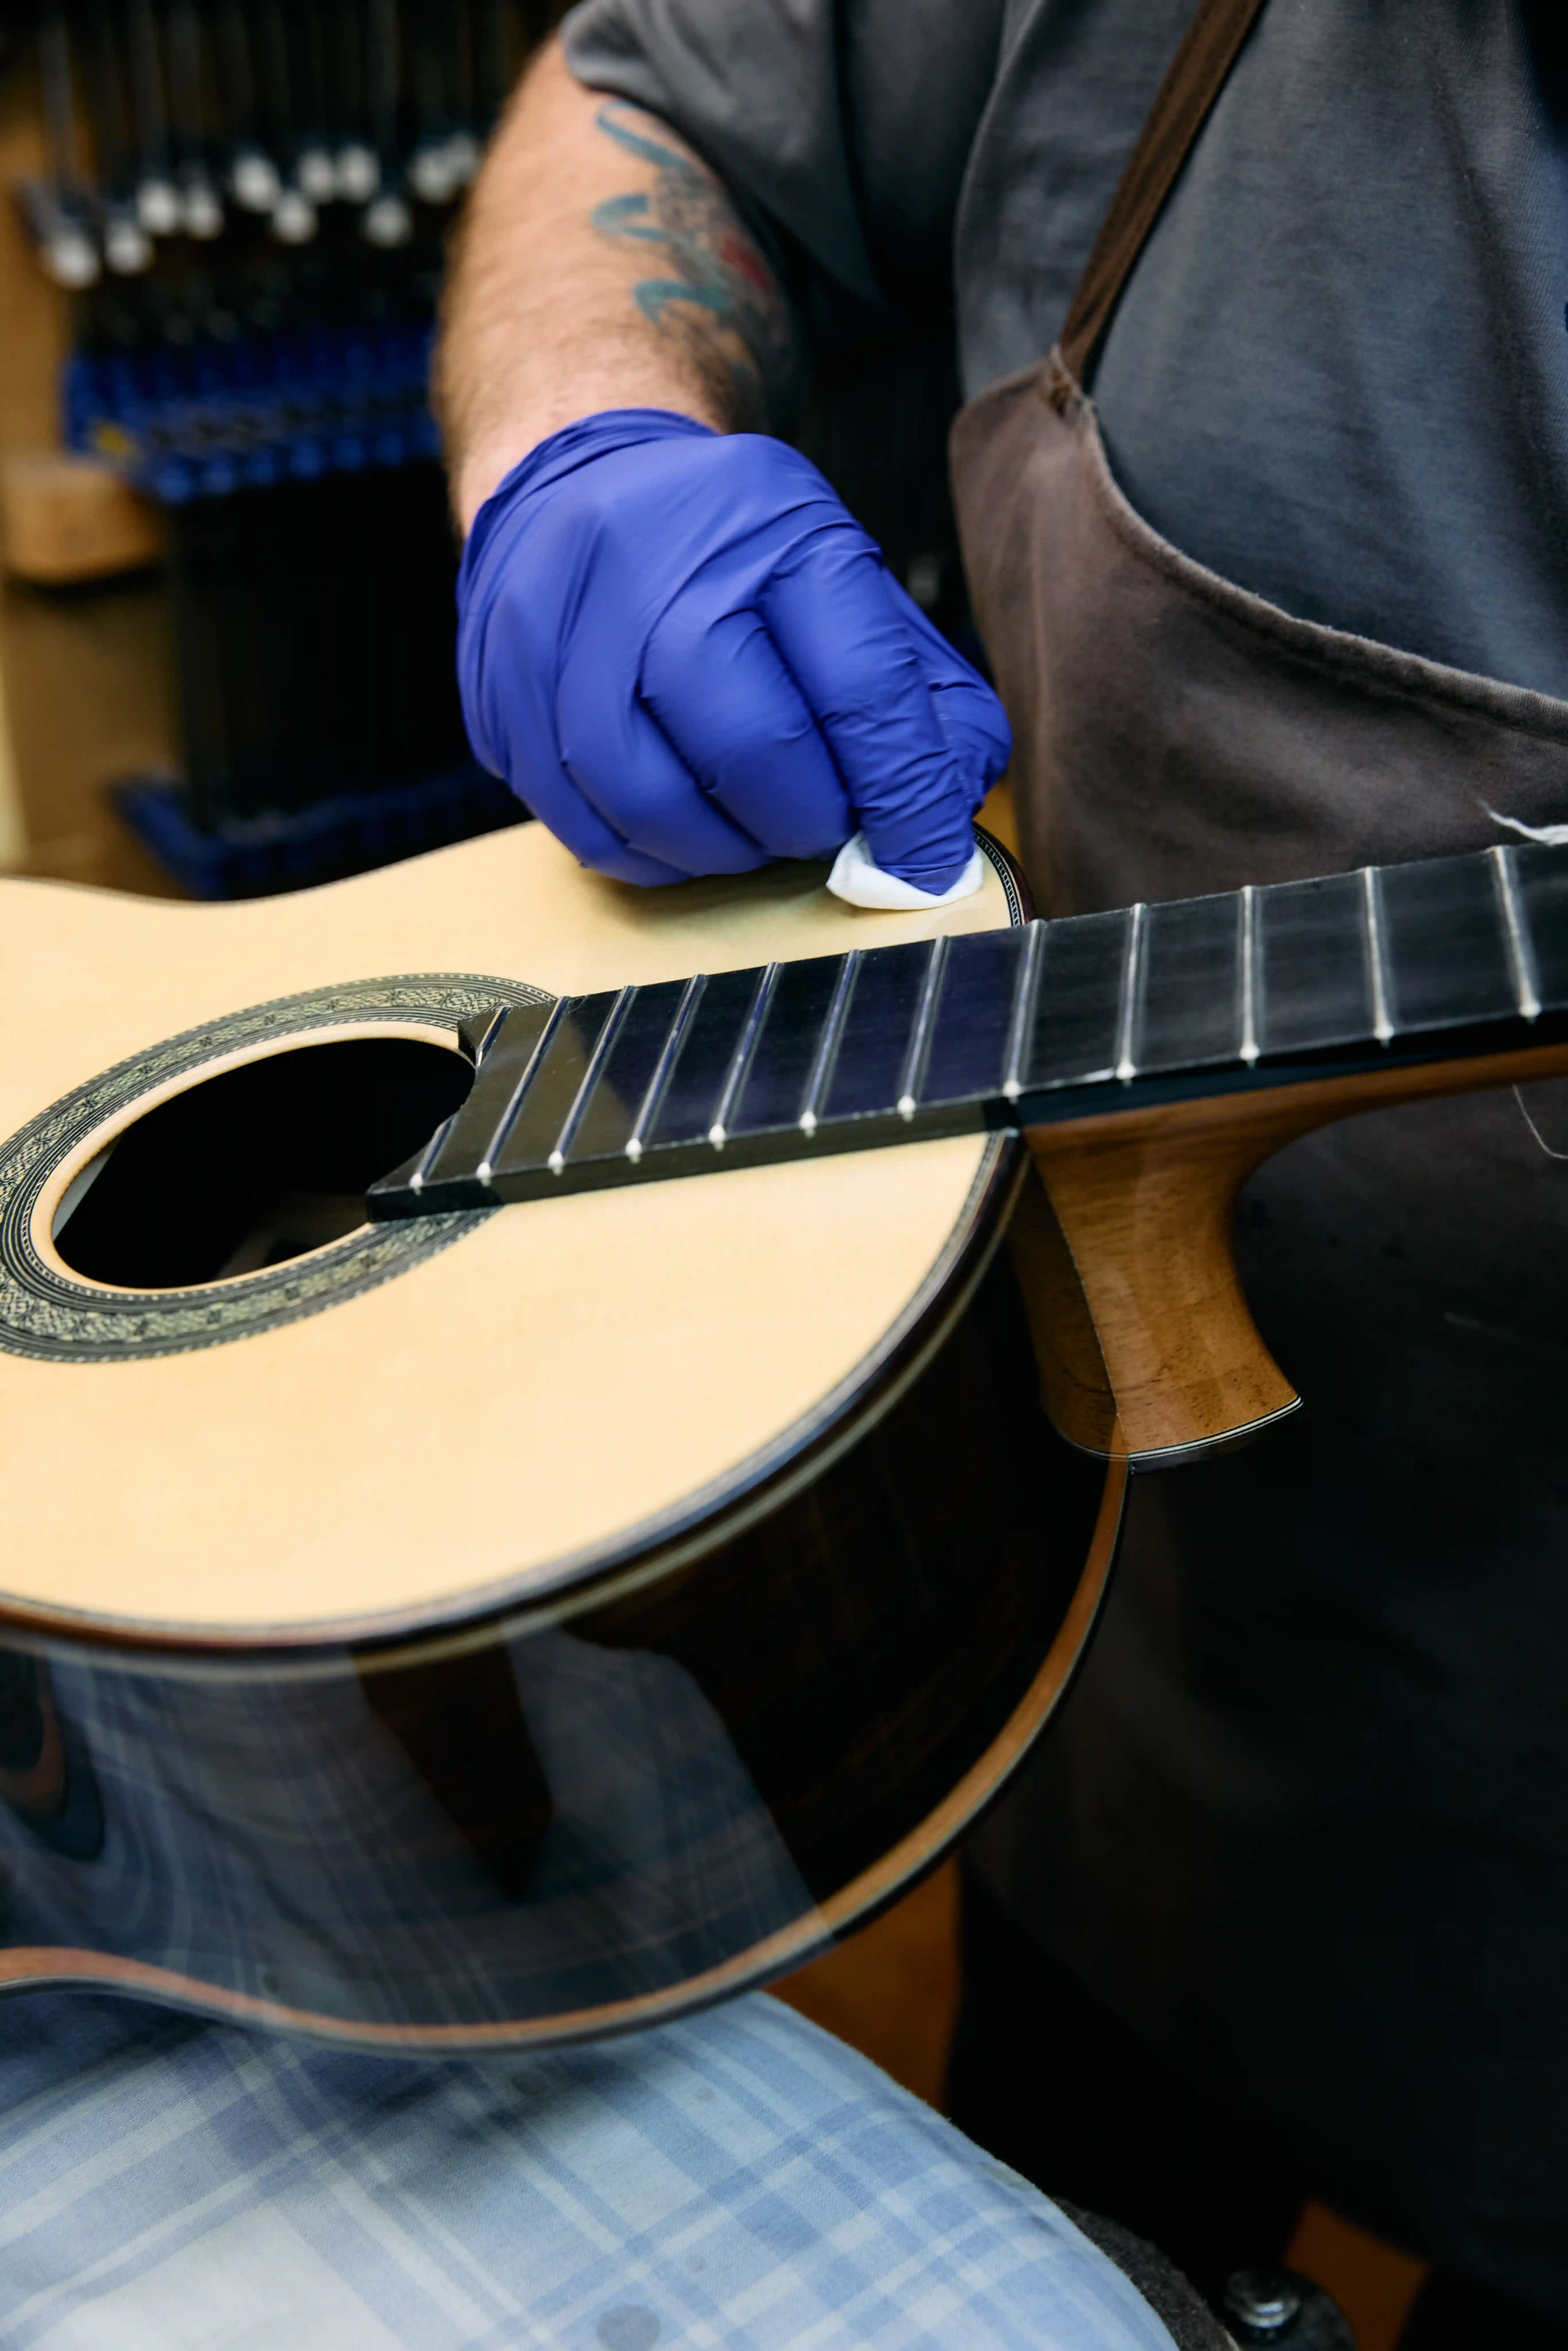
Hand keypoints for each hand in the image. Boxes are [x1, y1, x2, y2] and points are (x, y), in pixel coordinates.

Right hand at [456, 409, 1010, 888]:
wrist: (584, 482)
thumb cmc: (735, 559)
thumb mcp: (846, 586)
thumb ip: (918, 699)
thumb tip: (939, 824)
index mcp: (770, 525)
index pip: (859, 688)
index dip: (904, 798)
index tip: (925, 864)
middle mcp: (652, 561)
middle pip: (749, 749)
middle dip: (803, 820)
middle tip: (820, 828)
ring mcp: (559, 625)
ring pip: (653, 801)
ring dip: (722, 851)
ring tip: (751, 831)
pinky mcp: (500, 687)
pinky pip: (584, 825)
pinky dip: (650, 854)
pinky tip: (682, 832)